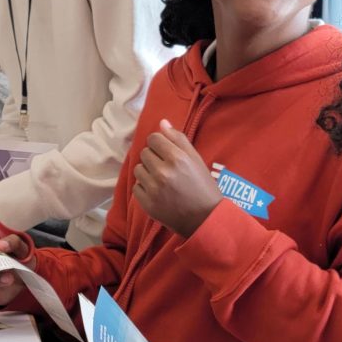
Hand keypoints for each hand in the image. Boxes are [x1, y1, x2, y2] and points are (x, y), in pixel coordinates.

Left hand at [133, 119, 222, 237]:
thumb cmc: (203, 185)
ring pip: (138, 169)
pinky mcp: (147, 204)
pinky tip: (157, 191)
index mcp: (178, 158)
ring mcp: (154, 189)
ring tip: (161, 179)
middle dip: (154, 157)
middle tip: (166, 166)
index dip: (159, 143)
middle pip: (144, 153)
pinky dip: (145, 188)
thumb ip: (178, 138)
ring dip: (147, 172)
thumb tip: (162, 122)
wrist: (205, 219)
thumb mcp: (196, 158)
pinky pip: (136, 187)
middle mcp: (163, 172)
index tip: (166, 151)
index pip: (154, 138)